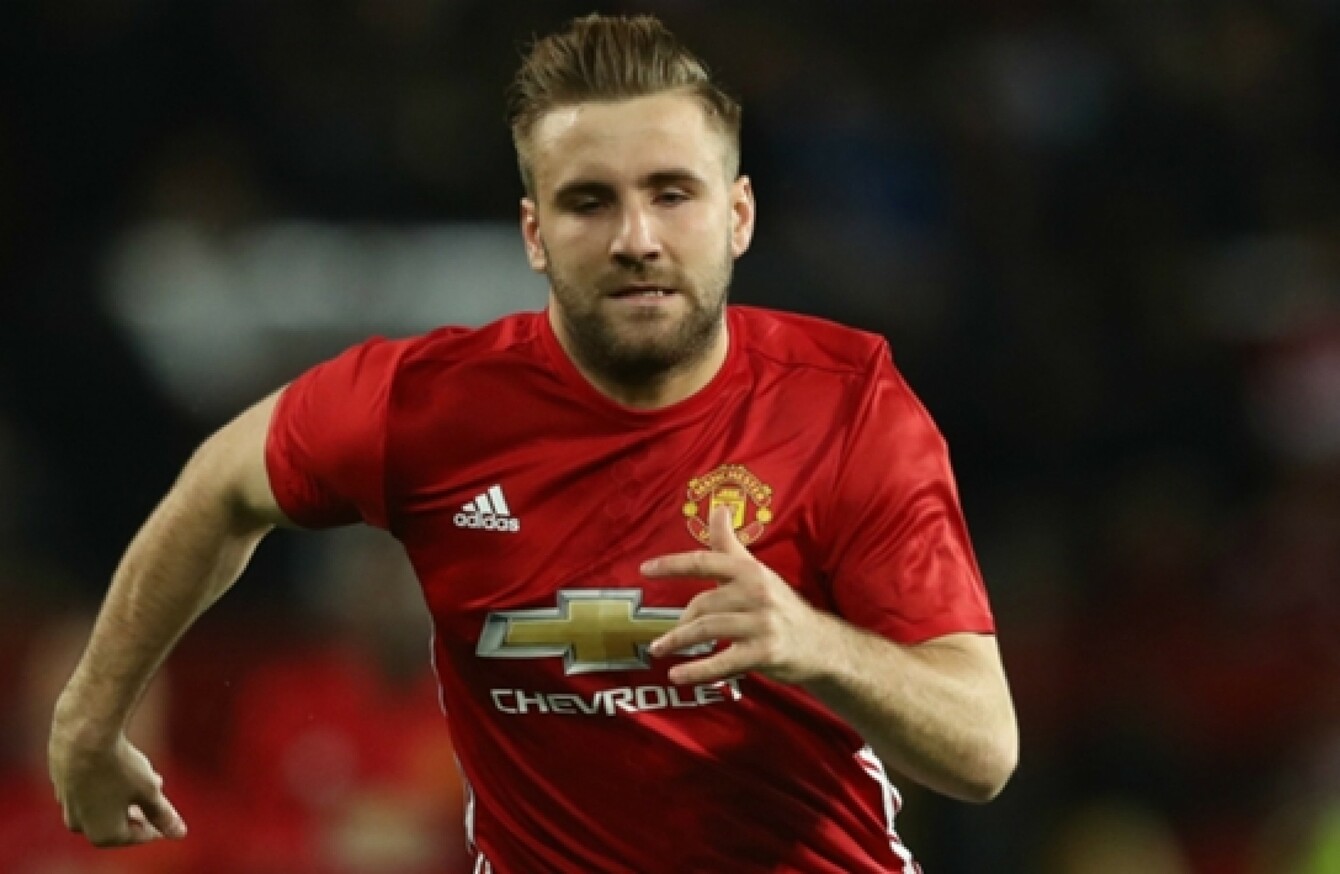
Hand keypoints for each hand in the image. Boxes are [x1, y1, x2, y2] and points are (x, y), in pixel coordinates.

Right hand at [49, 729, 186, 846]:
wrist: (84, 734)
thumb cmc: (119, 767)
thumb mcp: (149, 792)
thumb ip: (162, 815)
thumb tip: (179, 833)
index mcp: (102, 834)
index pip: (136, 836)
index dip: (157, 826)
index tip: (169, 818)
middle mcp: (80, 824)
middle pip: (117, 822)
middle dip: (141, 810)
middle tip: (160, 798)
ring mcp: (67, 803)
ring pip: (103, 804)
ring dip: (127, 795)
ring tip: (150, 779)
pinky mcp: (61, 781)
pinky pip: (90, 788)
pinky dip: (109, 782)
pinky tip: (124, 767)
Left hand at [644, 505, 832, 685]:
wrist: (821, 643)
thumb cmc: (779, 604)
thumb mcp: (756, 571)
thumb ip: (730, 544)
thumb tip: (718, 508)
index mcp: (750, 571)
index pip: (704, 561)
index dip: (672, 565)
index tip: (645, 570)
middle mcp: (757, 593)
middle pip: (703, 603)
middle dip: (681, 620)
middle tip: (670, 634)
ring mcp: (762, 624)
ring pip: (707, 629)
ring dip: (677, 641)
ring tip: (658, 650)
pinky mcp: (764, 653)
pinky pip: (722, 662)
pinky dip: (696, 671)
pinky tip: (676, 675)